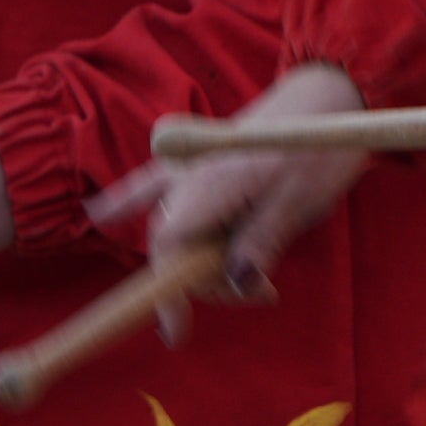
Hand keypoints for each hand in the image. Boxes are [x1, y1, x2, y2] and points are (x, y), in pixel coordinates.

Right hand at [84, 64, 360, 345]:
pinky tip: (97, 215)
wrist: (328, 94)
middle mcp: (192, 175)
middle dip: (208, 281)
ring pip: (174, 227)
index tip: (175, 331)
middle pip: (174, 243)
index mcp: (214, 183)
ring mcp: (191, 165)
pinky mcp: (199, 161)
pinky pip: (152, 184)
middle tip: (264, 293)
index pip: (169, 245)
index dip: (169, 291)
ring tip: (260, 279)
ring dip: (204, 261)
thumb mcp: (302, 199)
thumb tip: (237, 280)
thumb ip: (264, 238)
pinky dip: (128, 200)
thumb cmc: (321, 146)